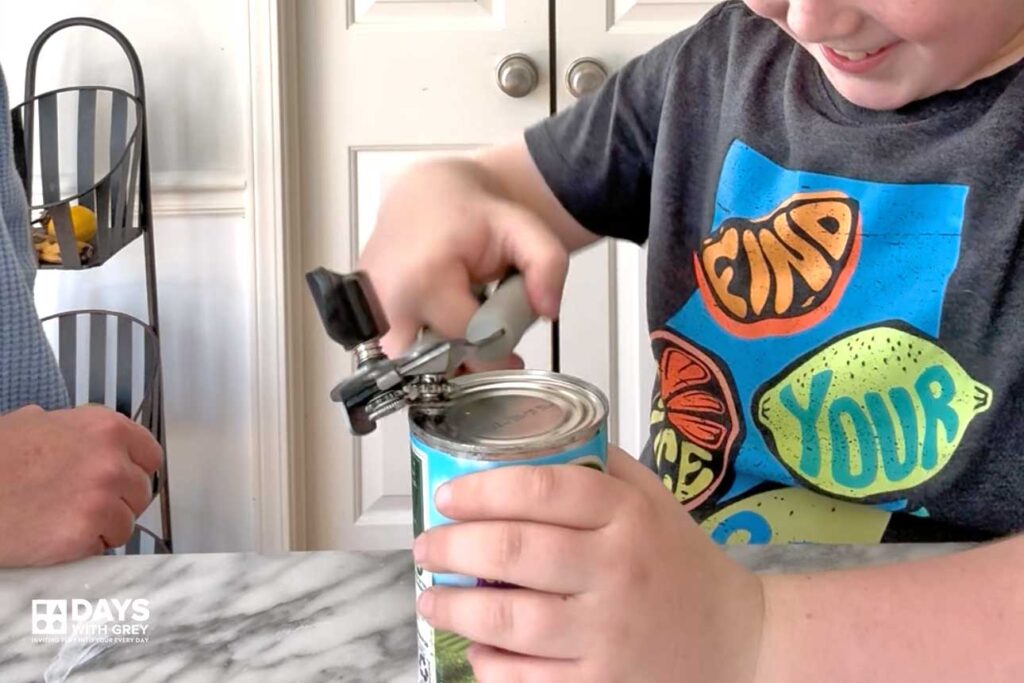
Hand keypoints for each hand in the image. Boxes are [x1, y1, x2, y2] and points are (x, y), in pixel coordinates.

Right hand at [0, 405, 162, 565]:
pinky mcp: (84, 533)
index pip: (149, 455)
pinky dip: (85, 546)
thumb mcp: (36, 423)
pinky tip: (56, 535)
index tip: (121, 481)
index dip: (134, 471)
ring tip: (66, 520)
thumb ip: (75, 431)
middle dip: (118, 501)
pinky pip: (103, 545)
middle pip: (140, 492)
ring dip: (103, 526)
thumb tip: (87, 439)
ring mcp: (100, 498)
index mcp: (105, 428)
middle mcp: (110, 460)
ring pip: (126, 522)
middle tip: (86, 505)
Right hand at [358, 155, 568, 368]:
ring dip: (441, 357)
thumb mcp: (524, 228)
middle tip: (484, 333)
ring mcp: (369, 310)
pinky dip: (422, 348)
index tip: (512, 346)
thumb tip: (547, 310)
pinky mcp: (363, 315)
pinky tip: (440, 324)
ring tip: (462, 326)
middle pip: (434, 363)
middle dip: (466, 359)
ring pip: (412, 365)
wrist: (426, 194)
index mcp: (423, 279)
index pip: (469, 342)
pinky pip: (397, 351)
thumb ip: (548, 264)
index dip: (497, 347)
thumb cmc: (473, 213)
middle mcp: (386, 301)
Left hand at [413, 447, 764, 682]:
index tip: (448, 495)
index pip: (544, 488)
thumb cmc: (683, 564)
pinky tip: (477, 647)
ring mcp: (609, 632)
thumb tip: (532, 440)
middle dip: (453, 545)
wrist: (739, 640)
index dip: (483, 488)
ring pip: (512, 618)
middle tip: (427, 545)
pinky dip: (490, 663)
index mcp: (629, 516)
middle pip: (516, 550)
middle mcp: (618, 570)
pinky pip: (529, 678)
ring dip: (457, 607)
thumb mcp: (654, 500)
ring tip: (431, 597)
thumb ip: (601, 467)